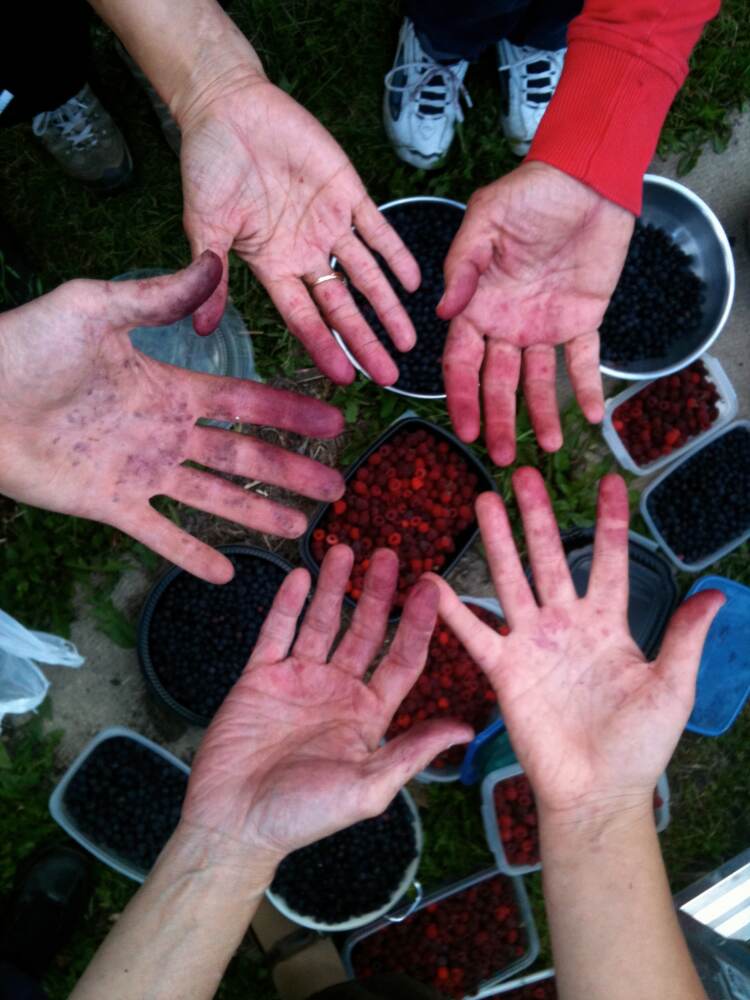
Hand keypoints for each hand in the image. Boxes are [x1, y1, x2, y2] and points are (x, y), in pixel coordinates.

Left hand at [0, 254, 344, 583]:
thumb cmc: (26, 346)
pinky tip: (225, 573)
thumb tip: (214, 260)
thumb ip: (158, 296)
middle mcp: (165, 433)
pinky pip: (160, 533)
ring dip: (257, 514)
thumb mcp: (96, 309)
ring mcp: (141, 472)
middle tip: (336, 487)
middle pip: (243, 457)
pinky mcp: (111, 505)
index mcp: (169, 387)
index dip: (290, 413)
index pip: (245, 404)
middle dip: (291, 471)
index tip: (334, 422)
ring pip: (214, 498)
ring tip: (299, 530)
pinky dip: (190, 554)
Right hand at [178, 76, 419, 385]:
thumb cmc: (208, 166)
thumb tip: (201, 327)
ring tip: (408, 339)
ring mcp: (329, 224)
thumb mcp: (204, 225)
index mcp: (273, 266)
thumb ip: (212, 275)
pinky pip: (377, 229)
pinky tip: (413, 282)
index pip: (305, 318)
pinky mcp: (347, 192)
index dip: (325, 348)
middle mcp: (305, 253)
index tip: (346, 379)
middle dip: (365, 341)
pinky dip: (396, 254)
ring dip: (387, 307)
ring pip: (366, 275)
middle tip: (390, 374)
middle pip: (342, 307)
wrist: (227, 107)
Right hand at [182, 545, 470, 859]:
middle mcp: (338, 692)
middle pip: (365, 631)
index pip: (402, 660)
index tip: (432, 587)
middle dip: (378, 593)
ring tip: (345, 549)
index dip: (418, 624)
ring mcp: (299, 680)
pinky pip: (276, 632)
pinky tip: (298, 575)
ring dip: (333, 587)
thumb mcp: (368, 787)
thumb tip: (467, 729)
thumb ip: (412, 751)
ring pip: (321, 622)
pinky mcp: (261, 677)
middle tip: (389, 554)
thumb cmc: (304, 816)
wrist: (234, 823)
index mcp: (369, 716)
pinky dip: (287, 603)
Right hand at [430, 468, 721, 823]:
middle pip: (550, 558)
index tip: (610, 482)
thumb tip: (716, 593)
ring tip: (484, 501)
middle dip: (537, 517)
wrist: (598, 791)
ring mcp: (533, 643)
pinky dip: (454, 611)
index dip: (609, 522)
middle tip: (524, 475)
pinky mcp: (506, 670)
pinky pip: (476, 634)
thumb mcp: (671, 688)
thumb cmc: (638, 744)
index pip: (610, 561)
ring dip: (498, 542)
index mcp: (608, 624)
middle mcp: (566, 624)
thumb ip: (684, 638)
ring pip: (512, 581)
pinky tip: (433, 584)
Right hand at [439, 162, 634, 464]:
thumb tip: (442, 313)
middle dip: (499, 421)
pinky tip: (590, 417)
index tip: (465, 429)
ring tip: (550, 446)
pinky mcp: (582, 320)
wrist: (585, 179)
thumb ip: (462, 266)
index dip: (462, 397)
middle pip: (498, 383)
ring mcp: (544, 327)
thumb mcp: (485, 221)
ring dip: (542, 415)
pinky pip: (583, 361)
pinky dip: (587, 388)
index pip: (462, 363)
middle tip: (501, 456)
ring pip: (539, 382)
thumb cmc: (528, 193)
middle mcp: (506, 325)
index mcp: (476, 307)